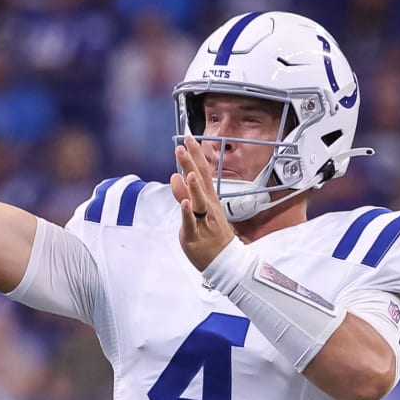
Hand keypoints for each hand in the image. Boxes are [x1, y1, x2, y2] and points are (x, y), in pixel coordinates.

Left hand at [170, 136, 237, 270]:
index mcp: (209, 199)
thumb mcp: (197, 210)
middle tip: (182, 146)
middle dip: (191, 164)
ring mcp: (203, 221)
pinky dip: (188, 213)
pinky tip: (185, 203)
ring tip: (189, 173)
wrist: (223, 260)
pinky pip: (191, 223)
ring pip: (199, 201)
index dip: (196, 155)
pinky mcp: (194, 235)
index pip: (203, 172)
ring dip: (194, 187)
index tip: (189, 138)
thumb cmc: (210, 234)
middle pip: (200, 182)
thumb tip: (176, 176)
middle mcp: (207, 207)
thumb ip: (184, 193)